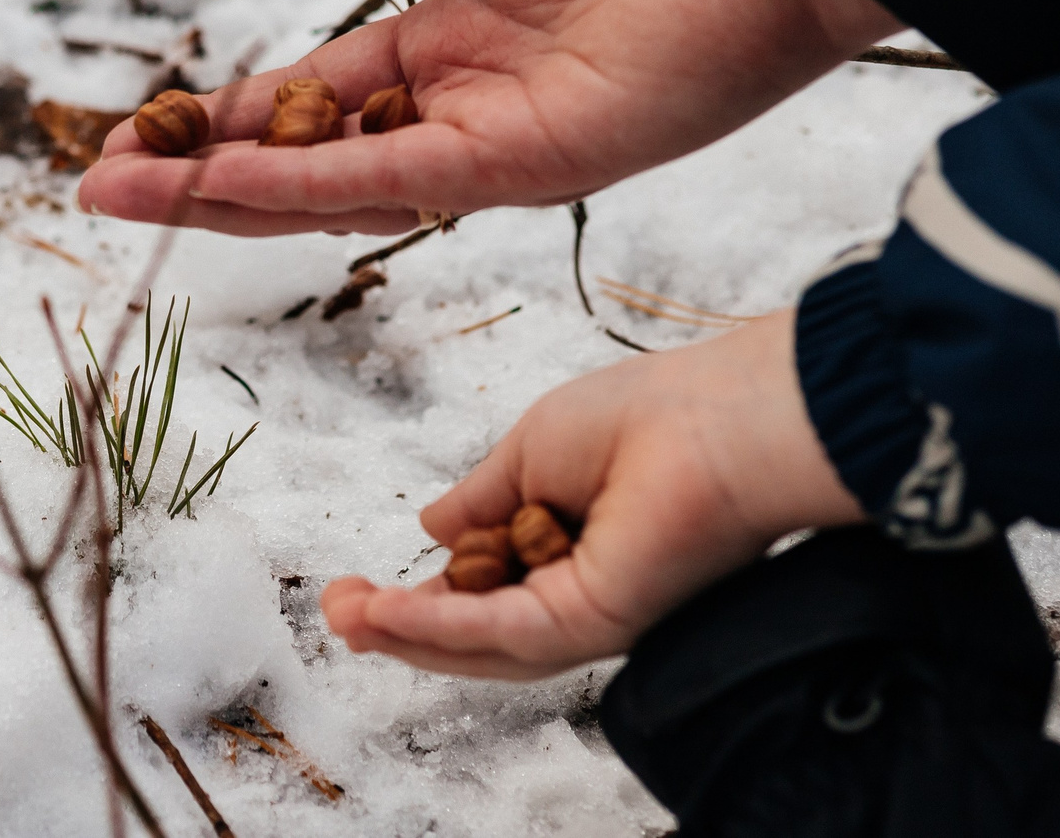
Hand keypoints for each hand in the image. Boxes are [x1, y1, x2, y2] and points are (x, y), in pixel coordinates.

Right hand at [77, 0, 899, 235]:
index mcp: (455, 38)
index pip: (315, 93)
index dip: (228, 112)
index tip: (145, 123)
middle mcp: (462, 106)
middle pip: (301, 158)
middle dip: (198, 174)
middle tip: (97, 181)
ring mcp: (490, 144)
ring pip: (328, 189)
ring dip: (222, 196)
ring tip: (118, 196)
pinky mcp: (526, 163)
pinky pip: (391, 180)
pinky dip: (303, 184)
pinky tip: (221, 184)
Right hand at [321, 311, 864, 679]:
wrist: (721, 420)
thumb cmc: (646, 415)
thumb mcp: (532, 450)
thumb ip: (481, 497)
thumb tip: (431, 525)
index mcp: (570, 548)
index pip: (483, 591)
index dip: (420, 597)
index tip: (359, 590)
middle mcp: (580, 590)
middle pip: (475, 631)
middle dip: (399, 626)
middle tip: (338, 612)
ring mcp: (589, 612)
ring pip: (482, 644)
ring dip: (406, 634)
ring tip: (346, 616)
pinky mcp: (595, 620)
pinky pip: (503, 632)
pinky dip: (439, 625)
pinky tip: (386, 613)